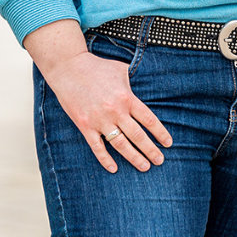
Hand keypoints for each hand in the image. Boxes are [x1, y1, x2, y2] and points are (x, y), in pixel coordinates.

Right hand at [39, 49, 172, 173]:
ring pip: (121, 144)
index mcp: (126, 97)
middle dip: (151, 150)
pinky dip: (106, 159)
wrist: (68, 67)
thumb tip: (148, 86)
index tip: (168, 144)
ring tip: (145, 167)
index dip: (160, 133)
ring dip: (134, 157)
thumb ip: (134, 82)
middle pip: (138, 136)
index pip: (149, 120)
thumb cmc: (97, 67)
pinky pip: (97, 147)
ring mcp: (99, 120)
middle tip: (160, 161)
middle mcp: (115, 111)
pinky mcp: (85, 125)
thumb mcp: (121, 69)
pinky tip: (114, 169)